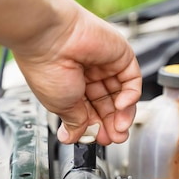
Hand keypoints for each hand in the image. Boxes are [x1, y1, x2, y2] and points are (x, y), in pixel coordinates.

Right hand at [14, 0, 141, 145]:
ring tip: (119, 128)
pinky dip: (130, 96)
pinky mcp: (120, 54)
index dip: (96, 127)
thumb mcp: (61, 105)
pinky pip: (131, 79)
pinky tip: (121, 106)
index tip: (98, 140)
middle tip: (113, 138)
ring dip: (123, 114)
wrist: (49, 38)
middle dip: (111, 123)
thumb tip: (76, 137)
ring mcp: (105, 64)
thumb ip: (75, 122)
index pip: (90, 110)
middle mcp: (88, 73)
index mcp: (71, 84)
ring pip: (122, 94)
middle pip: (108, 103)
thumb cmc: (46, 66)